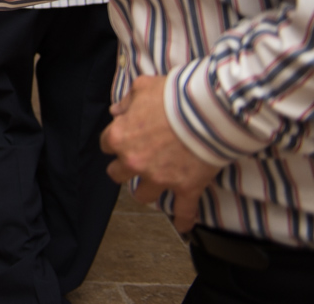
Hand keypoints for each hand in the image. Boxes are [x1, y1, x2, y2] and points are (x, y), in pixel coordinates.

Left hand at [102, 74, 222, 231]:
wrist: (207, 110)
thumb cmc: (175, 95)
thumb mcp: (143, 88)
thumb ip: (127, 101)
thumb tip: (117, 110)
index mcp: (120, 136)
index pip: (106, 144)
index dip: (116, 141)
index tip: (123, 140)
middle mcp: (135, 161)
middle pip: (118, 174)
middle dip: (124, 169)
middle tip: (134, 164)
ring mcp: (160, 177)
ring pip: (144, 195)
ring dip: (146, 192)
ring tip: (151, 190)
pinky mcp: (186, 187)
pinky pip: (183, 211)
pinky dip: (183, 220)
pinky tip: (182, 227)